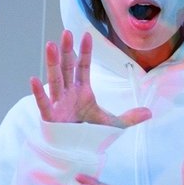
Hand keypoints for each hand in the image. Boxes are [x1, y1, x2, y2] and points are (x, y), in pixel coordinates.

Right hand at [30, 30, 151, 127]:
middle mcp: (69, 93)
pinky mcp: (50, 116)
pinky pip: (43, 103)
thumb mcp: (112, 124)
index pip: (83, 66)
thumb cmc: (88, 135)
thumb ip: (130, 117)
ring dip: (52, 63)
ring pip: (55, 79)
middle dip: (67, 50)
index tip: (87, 34)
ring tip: (50, 45)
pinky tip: (33, 79)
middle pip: (68, 67)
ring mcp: (58, 103)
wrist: (75, 152)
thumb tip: (150, 112)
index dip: (85, 51)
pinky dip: (38, 92)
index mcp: (82, 91)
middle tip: (67, 32)